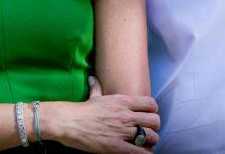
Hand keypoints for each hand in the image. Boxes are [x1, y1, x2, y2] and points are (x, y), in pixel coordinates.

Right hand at [40, 76, 159, 152]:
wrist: (70, 122)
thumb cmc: (82, 110)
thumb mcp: (93, 96)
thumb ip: (96, 86)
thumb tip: (92, 78)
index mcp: (122, 101)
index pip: (150, 104)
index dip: (153, 111)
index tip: (149, 115)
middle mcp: (126, 115)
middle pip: (154, 121)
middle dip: (154, 127)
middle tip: (149, 131)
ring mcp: (122, 131)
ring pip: (151, 137)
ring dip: (151, 141)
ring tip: (146, 144)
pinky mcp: (117, 147)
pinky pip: (140, 152)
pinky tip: (143, 153)